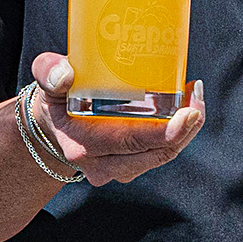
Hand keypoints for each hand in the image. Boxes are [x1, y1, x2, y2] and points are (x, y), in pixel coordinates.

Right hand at [25, 52, 205, 186]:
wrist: (51, 127)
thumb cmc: (55, 99)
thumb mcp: (46, 80)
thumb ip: (49, 71)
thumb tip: (65, 74)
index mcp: (82, 145)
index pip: (132, 143)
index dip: (166, 131)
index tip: (188, 112)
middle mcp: (101, 164)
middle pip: (156, 152)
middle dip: (185, 127)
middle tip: (196, 96)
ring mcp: (116, 169)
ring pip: (162, 155)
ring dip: (184, 130)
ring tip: (193, 98)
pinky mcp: (128, 167)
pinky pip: (158, 154)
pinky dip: (176, 133)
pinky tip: (184, 109)